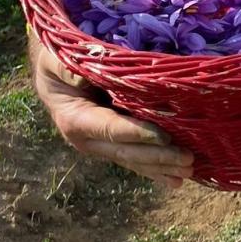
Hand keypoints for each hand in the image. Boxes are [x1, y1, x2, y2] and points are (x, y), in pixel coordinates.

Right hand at [28, 31, 193, 188]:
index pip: (111, 129)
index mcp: (75, 120)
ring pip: (133, 160)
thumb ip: (71, 70)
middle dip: (158, 157)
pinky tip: (176, 180)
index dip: (138, 134)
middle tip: (187, 160)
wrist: (52, 78)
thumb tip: (89, 74)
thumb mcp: (57, 61)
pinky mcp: (112, 145)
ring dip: (162, 167)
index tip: (164, 137)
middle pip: (126, 151)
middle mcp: (88, 139)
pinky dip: (156, 169)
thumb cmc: (57, 63)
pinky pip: (135, 159)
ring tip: (188, 172)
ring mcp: (101, 145)